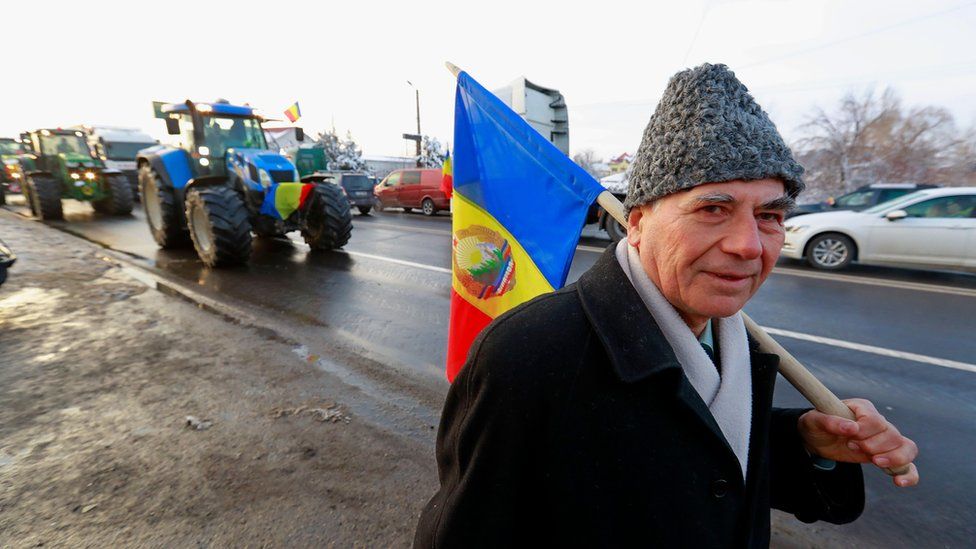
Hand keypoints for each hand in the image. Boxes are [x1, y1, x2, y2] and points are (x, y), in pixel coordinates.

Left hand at [798, 398, 918, 486]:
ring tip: (875, 462)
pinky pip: (908, 466)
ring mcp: (885, 440)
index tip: (850, 438)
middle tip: (852, 446)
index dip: (865, 431)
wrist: (817, 440)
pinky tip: (899, 483)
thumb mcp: (815, 421)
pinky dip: (908, 475)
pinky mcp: (886, 457)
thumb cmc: (816, 425)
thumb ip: (830, 422)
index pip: (876, 420)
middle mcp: (878, 422)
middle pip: (893, 434)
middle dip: (873, 446)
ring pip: (907, 447)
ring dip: (893, 458)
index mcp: (862, 408)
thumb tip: (851, 428)